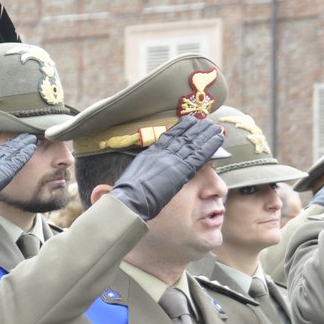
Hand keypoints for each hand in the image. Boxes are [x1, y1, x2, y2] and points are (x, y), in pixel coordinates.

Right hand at [108, 116, 224, 219]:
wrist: (131, 201)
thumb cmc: (124, 199)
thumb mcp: (124, 185)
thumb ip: (128, 181)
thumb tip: (105, 189)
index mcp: (149, 155)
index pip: (167, 138)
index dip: (179, 130)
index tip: (188, 123)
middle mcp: (161, 153)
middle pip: (182, 137)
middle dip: (195, 129)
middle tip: (206, 122)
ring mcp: (172, 159)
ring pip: (193, 143)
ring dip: (205, 134)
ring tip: (215, 127)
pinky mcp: (183, 168)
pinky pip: (199, 153)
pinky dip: (209, 145)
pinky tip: (218, 139)